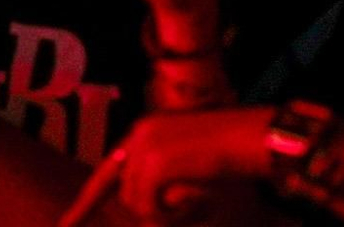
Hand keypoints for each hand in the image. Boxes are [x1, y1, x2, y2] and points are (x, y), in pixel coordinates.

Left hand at [62, 108, 270, 226]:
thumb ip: (163, 188)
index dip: (85, 204)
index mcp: (147, 130)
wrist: (258, 137)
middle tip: (190, 205)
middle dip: (149, 212)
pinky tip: (196, 197)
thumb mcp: (194, 172)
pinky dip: (171, 212)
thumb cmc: (237, 157)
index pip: (108, 173)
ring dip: (163, 213)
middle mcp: (139, 133)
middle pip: (124, 194)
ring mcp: (144, 144)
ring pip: (135, 203)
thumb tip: (143, 213)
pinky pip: (148, 206)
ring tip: (198, 197)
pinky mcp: (154, 160)